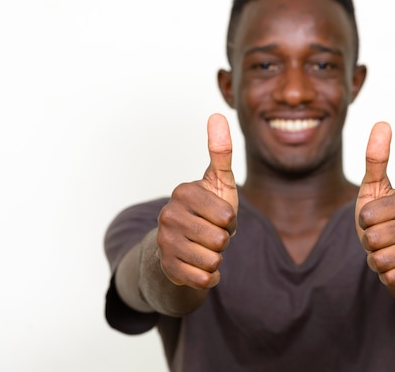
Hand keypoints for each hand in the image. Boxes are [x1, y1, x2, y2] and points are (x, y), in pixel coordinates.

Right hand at [157, 113, 237, 289]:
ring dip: (216, 258)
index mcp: (183, 192)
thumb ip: (220, 150)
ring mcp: (164, 242)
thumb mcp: (219, 181)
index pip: (227, 215)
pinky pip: (203, 278)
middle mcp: (168, 215)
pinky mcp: (166, 268)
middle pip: (220, 239)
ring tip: (204, 247)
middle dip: (224, 240)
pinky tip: (199, 264)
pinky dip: (209, 276)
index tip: (217, 215)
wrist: (185, 244)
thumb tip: (217, 115)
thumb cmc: (208, 209)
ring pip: (212, 260)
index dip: (230, 219)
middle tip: (211, 233)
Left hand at [354, 122, 394, 293]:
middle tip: (384, 238)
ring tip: (390, 251)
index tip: (377, 218)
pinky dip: (388, 276)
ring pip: (381, 261)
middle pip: (373, 239)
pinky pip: (391, 279)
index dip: (365, 220)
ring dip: (378, 260)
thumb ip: (376, 159)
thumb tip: (382, 123)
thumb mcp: (378, 188)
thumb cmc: (390, 218)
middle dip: (370, 242)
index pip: (367, 215)